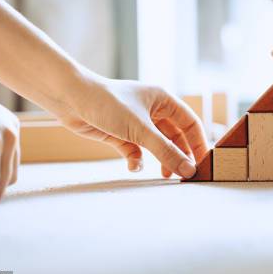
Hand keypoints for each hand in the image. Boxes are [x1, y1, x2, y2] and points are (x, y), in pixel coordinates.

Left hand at [56, 76, 207, 178]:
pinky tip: (133, 166)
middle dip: (178, 155)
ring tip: (164, 175)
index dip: (198, 143)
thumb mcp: (141, 130)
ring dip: (159, 159)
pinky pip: (136, 150)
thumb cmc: (108, 103)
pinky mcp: (120, 133)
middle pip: (175, 136)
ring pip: (156, 145)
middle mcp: (152, 110)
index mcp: (163, 100)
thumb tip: (189, 170)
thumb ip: (166, 152)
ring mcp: (136, 122)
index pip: (190, 123)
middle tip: (184, 175)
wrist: (69, 98)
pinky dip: (136, 159)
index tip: (203, 164)